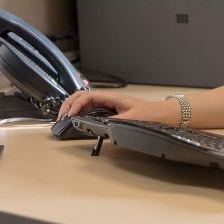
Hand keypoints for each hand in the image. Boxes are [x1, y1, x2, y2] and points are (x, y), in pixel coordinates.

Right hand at [56, 89, 177, 123]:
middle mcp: (108, 99)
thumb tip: (99, 127)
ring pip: (85, 102)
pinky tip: (76, 120)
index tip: (70, 116)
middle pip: (82, 97)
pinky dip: (80, 113)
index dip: (76, 105)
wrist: (163, 116)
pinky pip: (90, 109)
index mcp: (112, 97)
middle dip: (69, 105)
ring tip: (64, 119)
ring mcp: (108, 105)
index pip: (88, 96)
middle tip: (60, 118)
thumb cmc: (150, 115)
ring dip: (73, 108)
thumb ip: (115, 124)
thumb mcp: (131, 119)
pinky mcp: (110, 112)